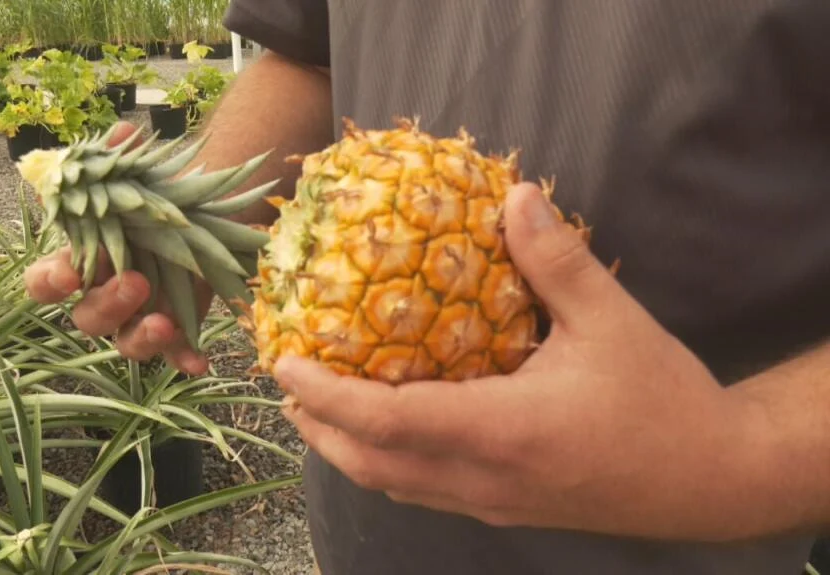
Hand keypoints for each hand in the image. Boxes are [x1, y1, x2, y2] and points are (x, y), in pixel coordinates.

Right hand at [24, 121, 211, 374]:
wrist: (199, 217)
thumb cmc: (152, 199)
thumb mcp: (139, 177)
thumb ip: (122, 160)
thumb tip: (124, 132)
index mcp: (81, 262)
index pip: (44, 283)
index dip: (50, 283)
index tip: (69, 272)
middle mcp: (102, 295)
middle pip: (87, 318)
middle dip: (107, 303)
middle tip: (134, 281)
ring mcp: (137, 317)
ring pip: (125, 343)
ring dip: (141, 337)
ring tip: (164, 323)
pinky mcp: (173, 331)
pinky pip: (173, 356)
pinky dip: (184, 361)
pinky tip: (200, 364)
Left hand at [274, 183, 777, 541]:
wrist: (714, 479)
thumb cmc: (664, 401)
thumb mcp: (614, 319)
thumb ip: (557, 260)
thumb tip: (517, 196)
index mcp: (502, 430)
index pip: (387, 421)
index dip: (326, 397)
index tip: (284, 366)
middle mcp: (483, 477)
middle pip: (372, 465)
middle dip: (319, 428)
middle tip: (288, 383)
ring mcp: (492, 503)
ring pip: (394, 485)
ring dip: (348, 448)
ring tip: (322, 406)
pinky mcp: (507, 511)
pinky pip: (425, 491)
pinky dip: (387, 461)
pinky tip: (390, 427)